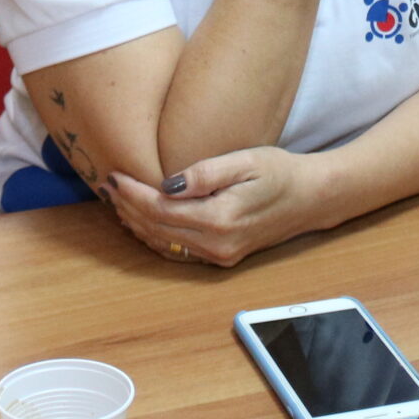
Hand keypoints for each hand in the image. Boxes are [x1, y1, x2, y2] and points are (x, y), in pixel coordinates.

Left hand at [108, 148, 320, 267]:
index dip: (133, 193)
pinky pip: (178, 250)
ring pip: (164, 243)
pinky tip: (142, 220)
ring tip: (117, 200)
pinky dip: (155, 235)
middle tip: (107, 184)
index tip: (115, 175)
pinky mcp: (222, 256)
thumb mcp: (246, 161)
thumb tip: (167, 183)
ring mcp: (219, 255)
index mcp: (220, 220)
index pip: (161, 209)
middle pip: (157, 229)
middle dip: (128, 207)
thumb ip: (206, 173)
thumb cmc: (280, 172)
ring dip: (137, 223)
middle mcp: (216, 245)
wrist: (311, 198)